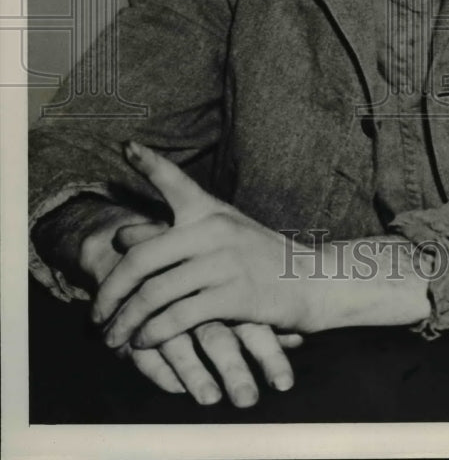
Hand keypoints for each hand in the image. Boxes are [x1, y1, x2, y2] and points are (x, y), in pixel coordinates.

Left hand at [94, 142, 319, 349]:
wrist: (313, 282)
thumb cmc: (262, 259)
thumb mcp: (222, 236)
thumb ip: (173, 236)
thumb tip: (121, 235)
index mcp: (210, 211)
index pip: (176, 182)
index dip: (150, 164)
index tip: (127, 146)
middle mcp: (214, 230)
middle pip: (142, 257)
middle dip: (110, 289)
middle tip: (95, 314)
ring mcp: (224, 262)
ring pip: (155, 292)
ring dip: (126, 320)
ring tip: (113, 337)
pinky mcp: (235, 295)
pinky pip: (179, 316)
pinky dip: (154, 333)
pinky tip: (144, 342)